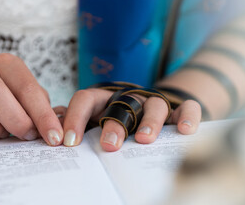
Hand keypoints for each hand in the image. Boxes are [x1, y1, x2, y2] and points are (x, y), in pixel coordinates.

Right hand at [0, 53, 62, 144]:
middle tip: (26, 136)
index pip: (27, 88)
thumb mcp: (23, 91)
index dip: (43, 115)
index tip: (54, 138)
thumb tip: (57, 127)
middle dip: (16, 122)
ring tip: (0, 131)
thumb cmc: (3, 94)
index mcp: (6, 64)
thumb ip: (40, 105)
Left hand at [62, 88, 201, 151]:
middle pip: (121, 105)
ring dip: (149, 122)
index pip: (85, 99)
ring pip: (153, 105)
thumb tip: (56, 136)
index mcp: (104, 100)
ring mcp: (153, 104)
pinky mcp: (177, 111)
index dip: (75, 118)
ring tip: (144, 140)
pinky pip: (187, 107)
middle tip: (109, 145)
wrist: (150, 115)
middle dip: (114, 125)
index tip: (68, 142)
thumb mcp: (96, 125)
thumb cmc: (116, 124)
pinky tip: (184, 131)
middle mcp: (129, 98)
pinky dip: (187, 116)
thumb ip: (80, 128)